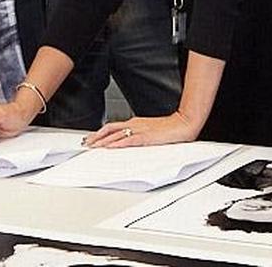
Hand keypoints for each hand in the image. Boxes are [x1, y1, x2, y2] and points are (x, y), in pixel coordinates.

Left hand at [83, 112, 199, 148]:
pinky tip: (111, 148)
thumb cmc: (171, 128)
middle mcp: (135, 124)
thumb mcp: (151, 131)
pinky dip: (118, 144)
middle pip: (110, 129)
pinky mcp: (146, 136)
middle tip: (87, 143)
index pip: (113, 126)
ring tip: (93, 147)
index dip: (100, 133)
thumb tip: (130, 143)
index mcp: (135, 122)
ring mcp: (140, 129)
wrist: (184, 123)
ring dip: (103, 142)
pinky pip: (129, 140)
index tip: (92, 138)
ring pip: (116, 135)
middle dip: (96, 137)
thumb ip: (139, 135)